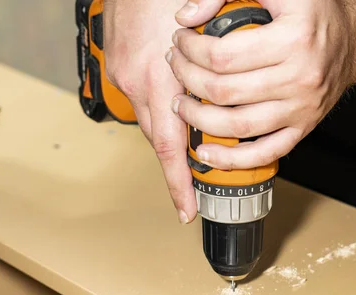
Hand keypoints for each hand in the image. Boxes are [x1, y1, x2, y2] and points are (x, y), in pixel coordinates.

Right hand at [104, 0, 234, 222]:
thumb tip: (234, 95)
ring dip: (170, 140)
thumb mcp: (205, 24)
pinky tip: (177, 114)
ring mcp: (126, 75)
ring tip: (188, 159)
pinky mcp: (121, 66)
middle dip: (175, 171)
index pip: (171, 145)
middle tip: (189, 195)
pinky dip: (161, 114)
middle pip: (160, 140)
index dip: (178, 182)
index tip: (186, 210)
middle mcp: (139, 82)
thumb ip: (217, 64)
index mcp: (160, 79)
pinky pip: (143, 102)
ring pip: (151, 123)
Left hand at [168, 0, 355, 169]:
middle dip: (187, 80)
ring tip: (182, 105)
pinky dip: (232, 159)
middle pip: (224, 91)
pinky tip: (207, 153)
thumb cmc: (314, 10)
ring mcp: (302, 109)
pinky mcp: (303, 128)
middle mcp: (300, 78)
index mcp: (293, 39)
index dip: (190, 49)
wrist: (355, 40)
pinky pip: (265, 152)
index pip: (223, 54)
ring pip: (238, 126)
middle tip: (177, 66)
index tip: (180, 41)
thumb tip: (187, 18)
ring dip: (199, 120)